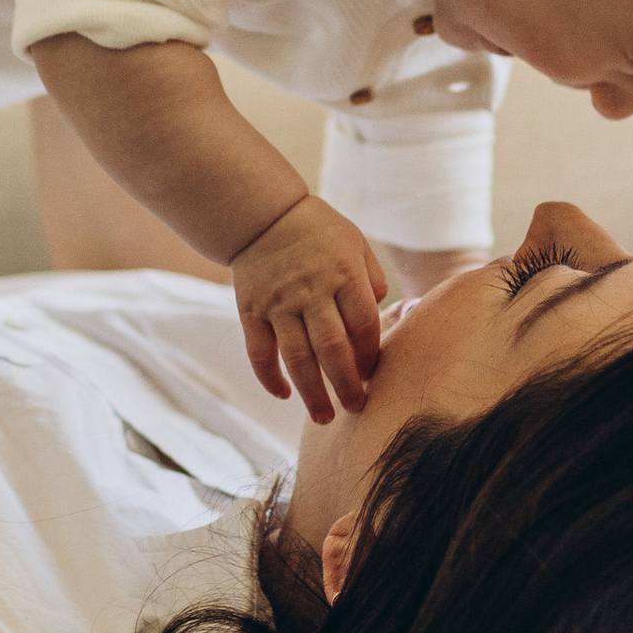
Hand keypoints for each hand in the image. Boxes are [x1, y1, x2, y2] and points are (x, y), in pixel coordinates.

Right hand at [230, 192, 388, 422]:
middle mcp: (312, 292)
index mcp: (344, 275)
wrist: (263, 214)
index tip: (373, 375)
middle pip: (333, 349)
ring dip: (312, 394)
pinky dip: (269, 378)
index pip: (363, 327)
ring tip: (325, 418)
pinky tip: (284, 395)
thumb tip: (381, 319)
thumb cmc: (318, 230)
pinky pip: (260, 352)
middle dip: (347, 385)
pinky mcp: (251, 311)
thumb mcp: (356, 243)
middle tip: (357, 409)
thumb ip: (373, 280)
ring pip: (297, 359)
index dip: (370, 356)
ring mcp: (279, 303)